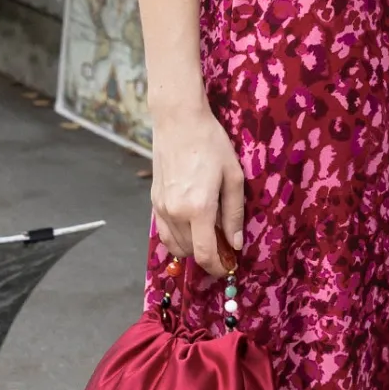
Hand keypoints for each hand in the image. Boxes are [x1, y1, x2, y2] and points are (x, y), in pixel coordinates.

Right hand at [150, 100, 244, 276]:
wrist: (178, 122)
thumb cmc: (211, 144)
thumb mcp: (233, 177)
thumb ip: (234, 214)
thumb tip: (235, 243)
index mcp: (198, 209)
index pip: (205, 254)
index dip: (218, 267)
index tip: (228, 267)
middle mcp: (175, 213)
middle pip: (190, 252)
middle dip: (208, 256)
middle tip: (225, 246)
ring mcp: (161, 208)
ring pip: (175, 245)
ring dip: (193, 247)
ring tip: (210, 235)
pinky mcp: (154, 201)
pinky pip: (164, 232)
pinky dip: (178, 237)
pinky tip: (192, 226)